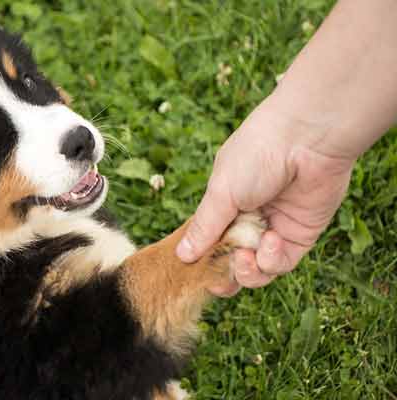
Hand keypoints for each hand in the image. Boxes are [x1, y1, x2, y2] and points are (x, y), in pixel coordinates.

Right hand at [176, 98, 354, 296]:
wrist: (307, 138)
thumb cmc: (256, 154)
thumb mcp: (221, 191)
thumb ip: (204, 226)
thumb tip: (181, 255)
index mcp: (223, 206)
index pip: (208, 242)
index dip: (200, 261)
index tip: (192, 272)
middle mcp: (247, 220)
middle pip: (230, 263)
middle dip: (223, 276)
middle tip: (218, 281)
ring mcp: (273, 229)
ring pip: (256, 271)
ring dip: (247, 271)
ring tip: (244, 257)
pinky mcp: (299, 236)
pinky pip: (281, 264)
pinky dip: (272, 260)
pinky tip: (271, 240)